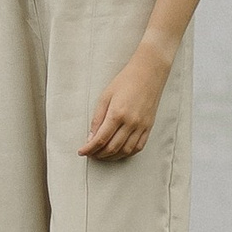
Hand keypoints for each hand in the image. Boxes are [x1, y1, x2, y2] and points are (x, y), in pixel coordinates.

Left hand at [80, 41, 172, 159]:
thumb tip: (91, 137)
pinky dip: (126, 153)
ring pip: (125, 151)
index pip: (101, 139)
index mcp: (117, 113)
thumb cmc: (125, 82)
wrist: (148, 74)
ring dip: (112, 157)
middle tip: (90, 154)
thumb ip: (97, 118)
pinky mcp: (148, 127)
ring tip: (102, 155)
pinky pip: (138, 147)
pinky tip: (118, 152)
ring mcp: (141, 126)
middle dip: (98, 154)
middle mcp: (130, 123)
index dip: (89, 148)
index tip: (82, 151)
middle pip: (112, 147)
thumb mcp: (105, 96)